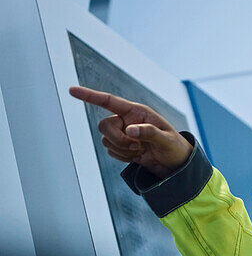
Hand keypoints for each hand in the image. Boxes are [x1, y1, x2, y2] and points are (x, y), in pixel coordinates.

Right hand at [69, 86, 192, 178]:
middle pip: (104, 125)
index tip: (72, 90)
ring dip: (122, 149)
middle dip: (117, 139)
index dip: (90, 96)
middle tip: (137, 146)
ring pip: (105, 140)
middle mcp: (127, 120)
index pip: (109, 101)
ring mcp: (123, 134)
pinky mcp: (121, 147)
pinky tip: (137, 156)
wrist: (175, 164)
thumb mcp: (167, 140)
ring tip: (141, 150)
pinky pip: (111, 151)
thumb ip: (150, 133)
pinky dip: (122, 156)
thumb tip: (130, 129)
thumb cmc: (175, 148)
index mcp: (137, 112)